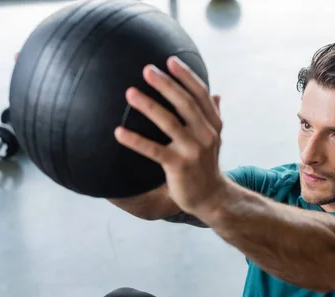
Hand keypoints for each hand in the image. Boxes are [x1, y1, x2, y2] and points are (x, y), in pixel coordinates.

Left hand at [114, 56, 227, 216]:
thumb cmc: (206, 165)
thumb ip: (214, 115)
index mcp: (213, 124)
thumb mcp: (215, 138)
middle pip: (185, 103)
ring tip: (130, 93)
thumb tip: (216, 93)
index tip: (170, 60)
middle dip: (166, 84)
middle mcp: (206, 135)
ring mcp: (193, 151)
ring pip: (169, 123)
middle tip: (146, 69)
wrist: (211, 197)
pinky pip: (154, 150)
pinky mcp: (179, 167)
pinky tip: (118, 133)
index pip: (201, 94)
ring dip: (148, 106)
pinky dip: (136, 141)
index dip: (186, 76)